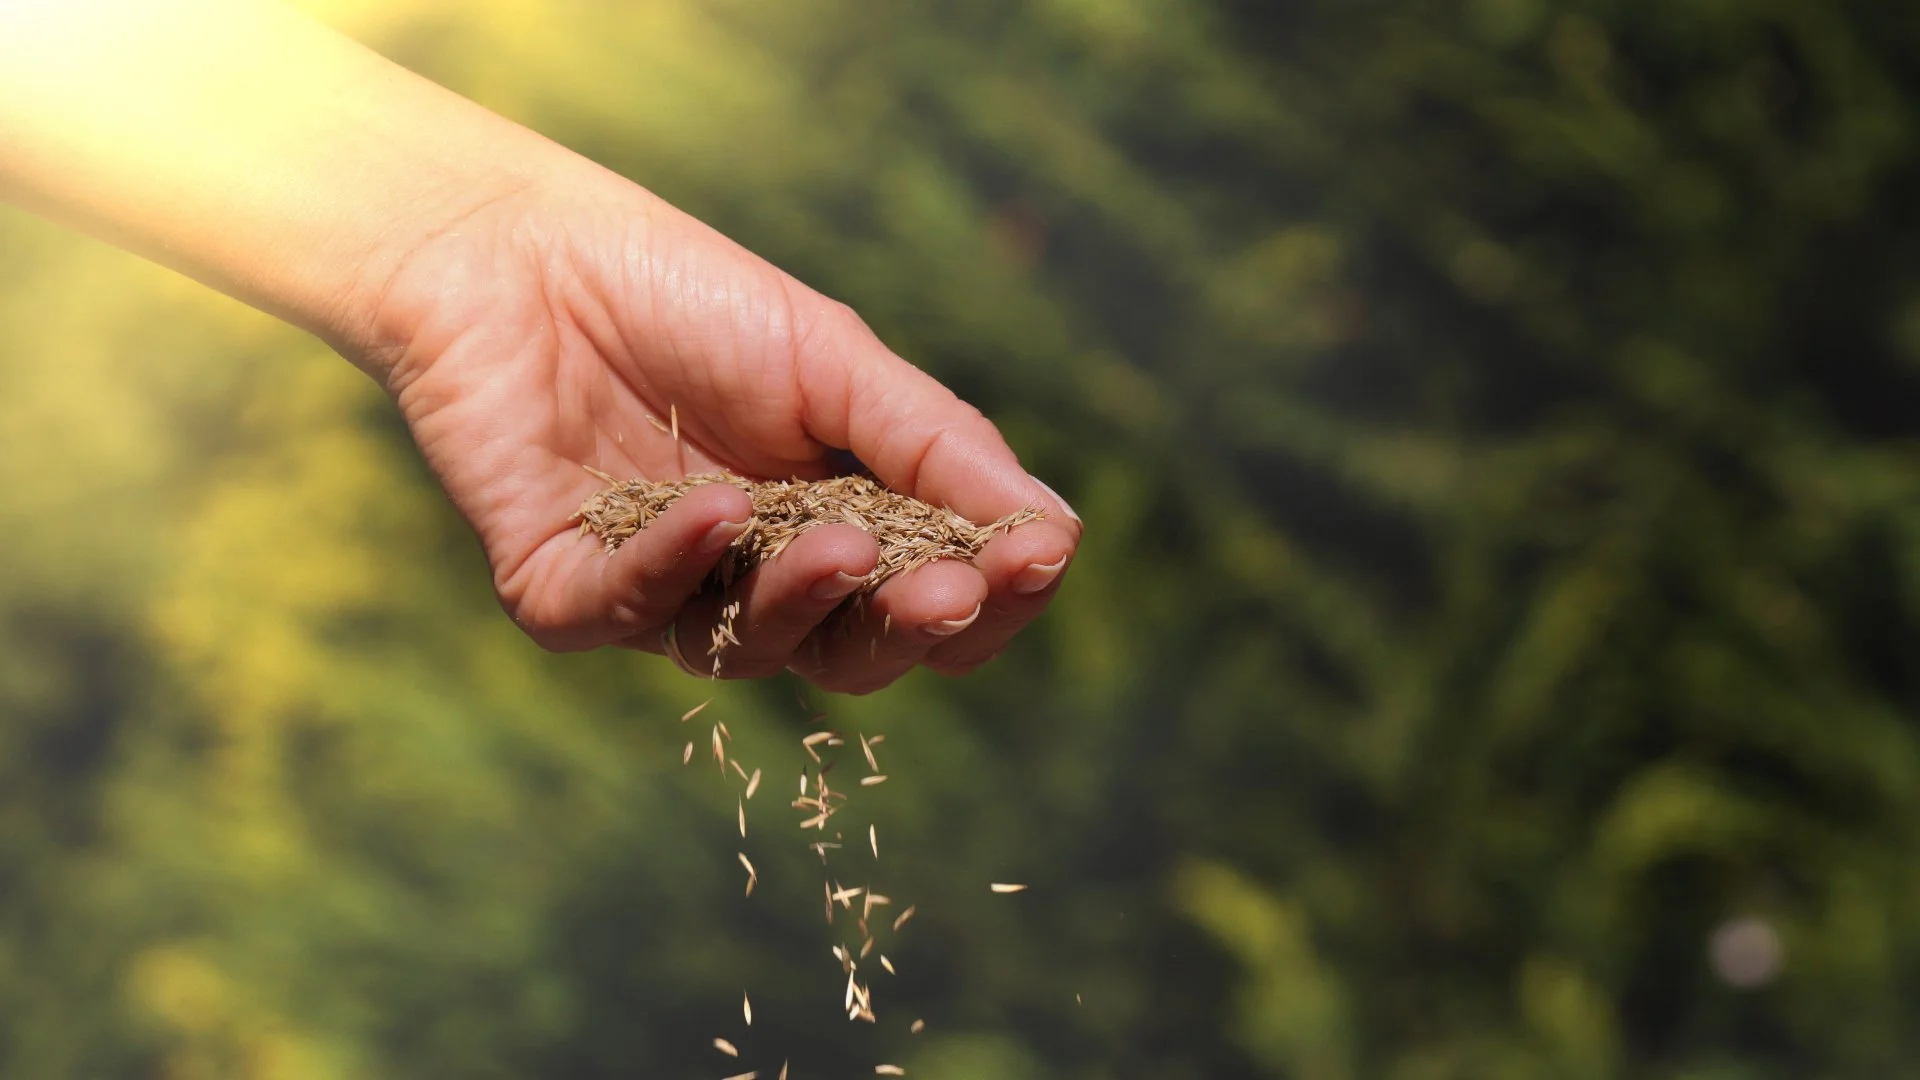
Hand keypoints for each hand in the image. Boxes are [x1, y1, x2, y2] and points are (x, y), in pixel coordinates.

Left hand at [353, 172, 1080, 692]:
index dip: (981, 599)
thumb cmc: (688, 297)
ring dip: (801, 598)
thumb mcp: (837, 360)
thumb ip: (939, 447)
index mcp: (832, 526)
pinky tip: (716, 510)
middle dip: (905, 626)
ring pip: (747, 650)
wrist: (517, 245)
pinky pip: (626, 614)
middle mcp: (750, 579)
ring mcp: (658, 592)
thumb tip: (1057, 537)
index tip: (1030, 561)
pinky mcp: (561, 592)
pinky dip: (672, 568)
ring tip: (837, 541)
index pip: (924, 601)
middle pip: (850, 652)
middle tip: (947, 590)